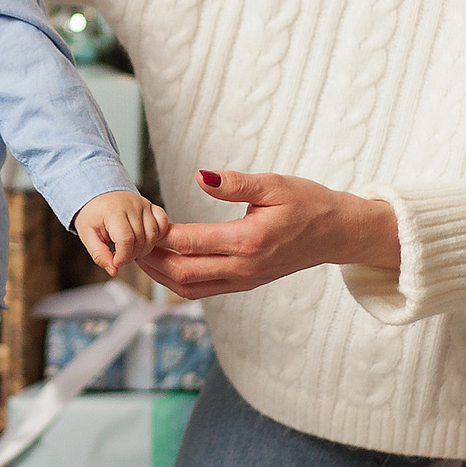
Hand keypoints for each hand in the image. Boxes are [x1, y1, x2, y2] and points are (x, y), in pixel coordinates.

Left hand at [73, 189, 170, 276]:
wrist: (99, 195)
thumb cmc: (93, 214)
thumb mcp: (88, 235)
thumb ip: (99, 254)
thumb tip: (113, 270)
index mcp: (113, 211)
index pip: (126, 240)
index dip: (123, 257)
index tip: (116, 262)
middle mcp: (132, 205)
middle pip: (141, 240)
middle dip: (131, 255)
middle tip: (120, 256)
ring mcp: (144, 205)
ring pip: (154, 234)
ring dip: (144, 248)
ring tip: (130, 249)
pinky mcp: (152, 206)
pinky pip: (163, 223)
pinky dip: (157, 236)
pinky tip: (145, 240)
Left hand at [142, 169, 399, 298]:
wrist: (337, 233)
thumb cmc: (308, 202)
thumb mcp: (274, 184)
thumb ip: (235, 183)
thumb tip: (200, 176)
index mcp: (249, 241)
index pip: (190, 242)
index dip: (159, 234)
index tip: (141, 217)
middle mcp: (244, 267)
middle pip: (181, 273)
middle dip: (150, 259)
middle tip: (129, 239)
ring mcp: (243, 280)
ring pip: (188, 288)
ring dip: (159, 274)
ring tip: (138, 252)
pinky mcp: (244, 283)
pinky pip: (202, 290)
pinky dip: (176, 280)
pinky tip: (163, 262)